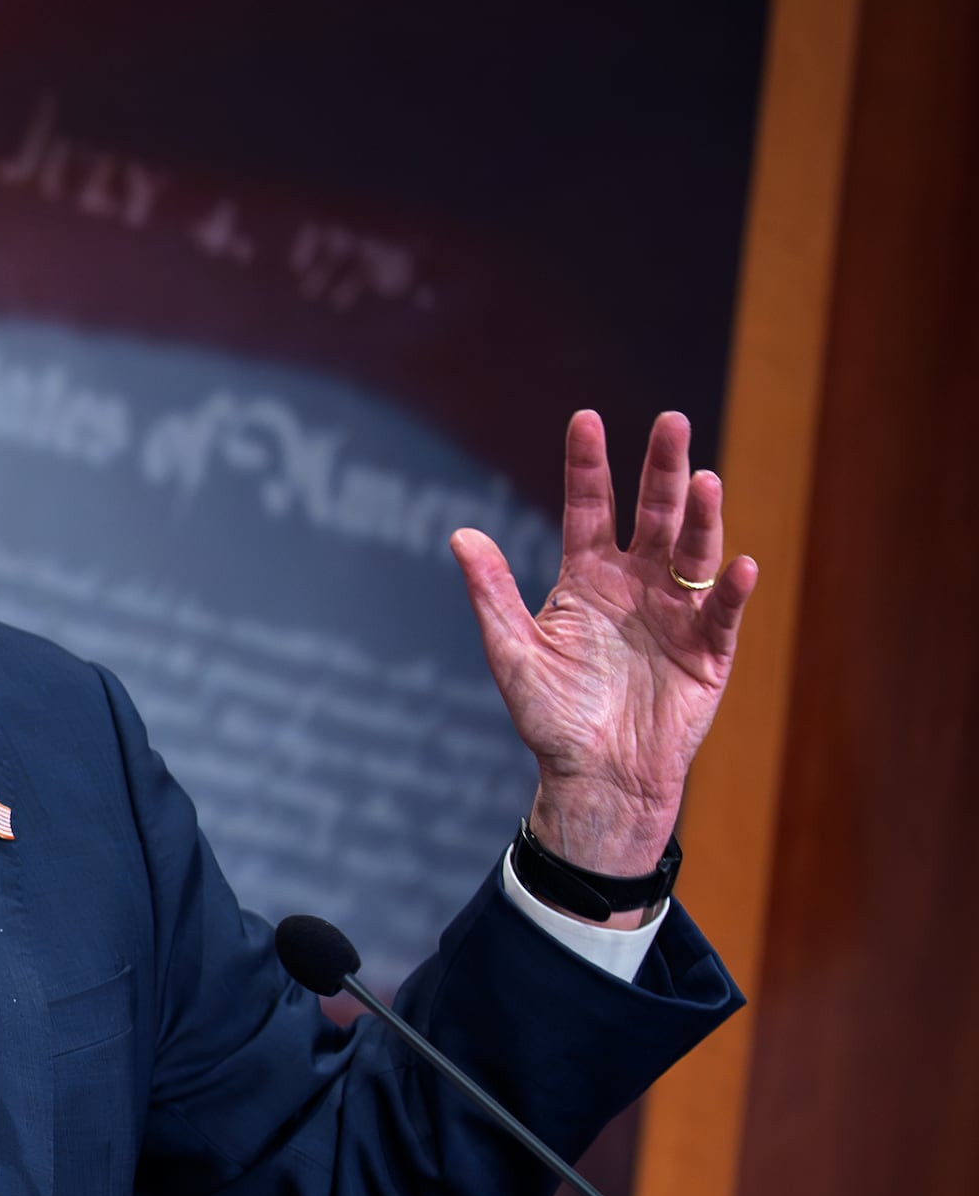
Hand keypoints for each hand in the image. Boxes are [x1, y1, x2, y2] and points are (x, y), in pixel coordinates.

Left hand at [453, 408, 758, 902]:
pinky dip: (728, 589)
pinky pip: (720, 612)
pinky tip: (736, 565)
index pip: (589, 509)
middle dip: (661, 468)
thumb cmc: (552, 717)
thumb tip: (461, 536)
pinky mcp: (708, 649)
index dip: (588, 466)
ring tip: (703, 480)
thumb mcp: (512, 652)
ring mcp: (676, 612)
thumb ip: (491, 594)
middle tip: (670, 421)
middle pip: (653, 514)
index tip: (585, 418)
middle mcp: (636, 583)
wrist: (595, 776)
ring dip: (701, 517)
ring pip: (692, 551)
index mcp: (587, 578)